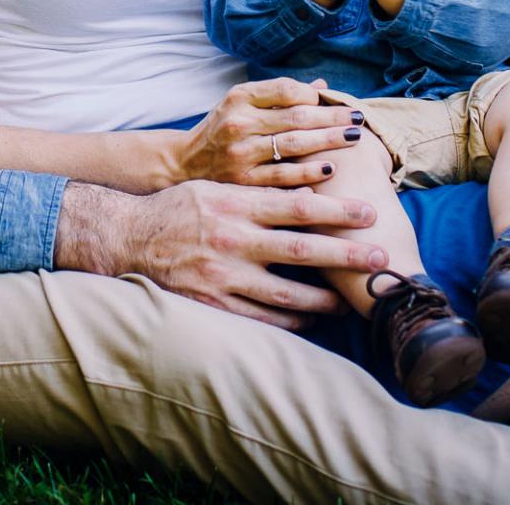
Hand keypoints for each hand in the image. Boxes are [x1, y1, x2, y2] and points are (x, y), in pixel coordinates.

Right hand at [57, 179, 385, 329]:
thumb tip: (308, 197)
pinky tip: (310, 318)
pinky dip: (290, 319)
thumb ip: (258, 195)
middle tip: (380, 258)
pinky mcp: (214, 305)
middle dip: (345, 254)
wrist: (129, 238)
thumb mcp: (216, 189)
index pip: (296, 206)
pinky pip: (263, 318)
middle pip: (301, 249)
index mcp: (235, 205)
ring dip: (324, 298)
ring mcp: (224, 277)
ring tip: (349, 300)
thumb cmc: (180, 209)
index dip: (336, 211)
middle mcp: (232, 241)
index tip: (369, 212)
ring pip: (287, 293)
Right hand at [170, 77, 366, 188]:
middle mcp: (239, 122)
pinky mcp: (244, 181)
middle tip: (360, 119)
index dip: (314, 95)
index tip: (335, 102)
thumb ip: (279, 95)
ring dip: (329, 142)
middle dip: (333, 118)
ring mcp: (241, 153)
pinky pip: (284, 176)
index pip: (286, 90)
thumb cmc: (222, 129)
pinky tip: (330, 169)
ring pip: (294, 145)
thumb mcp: (242, 103)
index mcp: (239, 98)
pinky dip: (310, 172)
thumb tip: (322, 87)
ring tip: (354, 139)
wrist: (185, 163)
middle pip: (297, 117)